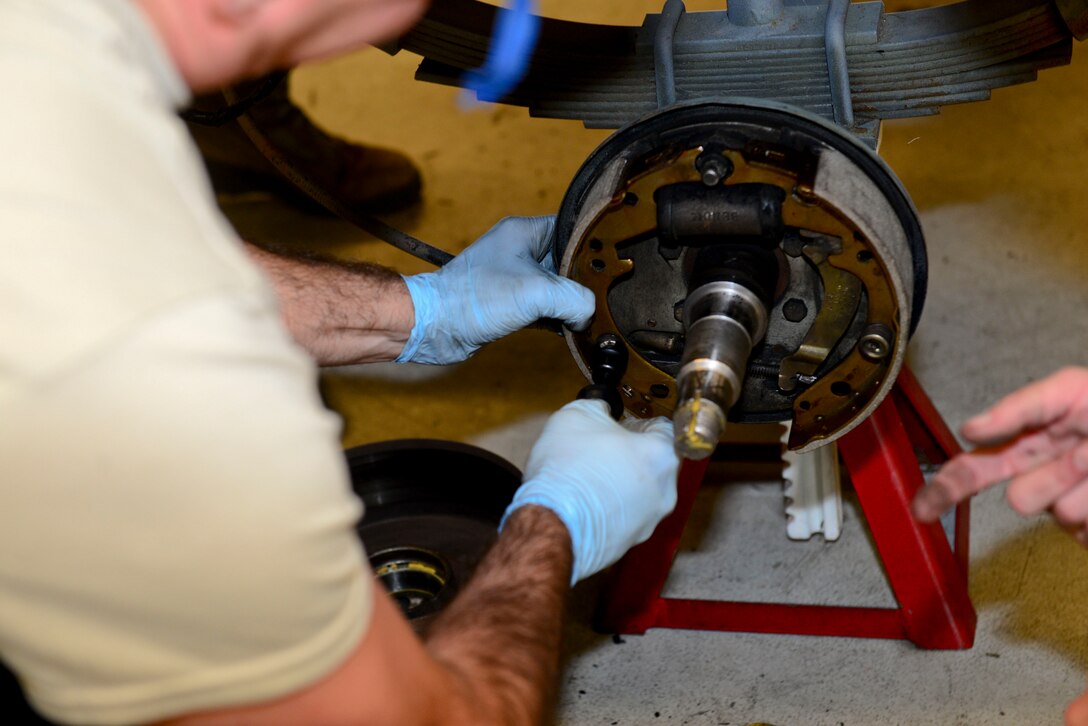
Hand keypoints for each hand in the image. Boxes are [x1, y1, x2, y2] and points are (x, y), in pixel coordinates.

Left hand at [397, 216, 594, 364]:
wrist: (435, 327)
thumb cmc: (473, 299)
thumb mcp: (535, 293)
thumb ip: (573, 298)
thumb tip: (590, 312)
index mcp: (525, 232)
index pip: (573, 229)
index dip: (593, 249)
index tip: (611, 268)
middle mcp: (520, 250)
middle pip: (568, 261)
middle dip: (584, 281)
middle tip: (601, 297)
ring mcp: (515, 277)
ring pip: (557, 287)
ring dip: (569, 303)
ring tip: (585, 316)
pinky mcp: (511, 302)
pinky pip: (544, 306)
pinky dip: (556, 317)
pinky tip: (568, 329)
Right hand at [504, 399, 679, 582]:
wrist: (553, 523)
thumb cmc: (569, 469)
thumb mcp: (577, 415)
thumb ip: (599, 407)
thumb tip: (601, 409)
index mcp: (661, 455)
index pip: (664, 428)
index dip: (640, 421)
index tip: (622, 423)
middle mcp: (665, 491)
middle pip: (654, 464)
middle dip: (630, 455)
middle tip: (601, 448)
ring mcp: (649, 521)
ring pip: (640, 493)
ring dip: (620, 483)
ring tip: (588, 477)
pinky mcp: (630, 543)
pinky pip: (624, 517)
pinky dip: (610, 508)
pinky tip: (584, 501)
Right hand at [912, 367, 1087, 547]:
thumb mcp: (1070, 390)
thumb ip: (1020, 406)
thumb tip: (972, 428)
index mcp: (1032, 442)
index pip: (975, 469)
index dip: (946, 489)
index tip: (923, 510)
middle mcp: (1046, 478)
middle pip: (1021, 496)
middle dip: (1056, 476)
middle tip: (1087, 456)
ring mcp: (1072, 509)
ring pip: (1064, 513)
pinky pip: (1085, 532)